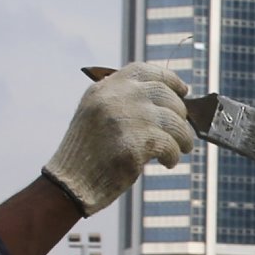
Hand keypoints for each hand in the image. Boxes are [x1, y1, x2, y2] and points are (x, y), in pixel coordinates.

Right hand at [42, 63, 195, 212]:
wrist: (71, 183)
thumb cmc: (89, 153)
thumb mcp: (97, 114)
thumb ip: (123, 101)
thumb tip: (168, 101)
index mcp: (105, 88)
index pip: (145, 71)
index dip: (170, 79)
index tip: (183, 91)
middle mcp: (115, 98)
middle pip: (166, 95)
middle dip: (180, 114)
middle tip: (182, 132)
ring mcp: (126, 119)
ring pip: (174, 121)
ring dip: (183, 137)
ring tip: (182, 148)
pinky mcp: (134, 144)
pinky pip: (170, 145)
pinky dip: (173, 155)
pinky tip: (167, 162)